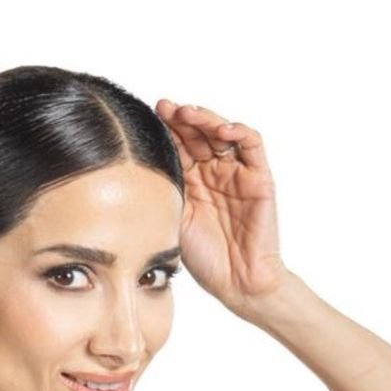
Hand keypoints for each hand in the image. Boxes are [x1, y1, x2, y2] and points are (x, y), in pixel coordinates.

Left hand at [155, 99, 286, 308]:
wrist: (237, 283)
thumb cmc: (204, 260)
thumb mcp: (174, 219)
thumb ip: (163, 191)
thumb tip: (131, 166)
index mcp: (191, 182)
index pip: (178, 146)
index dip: (164, 130)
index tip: (146, 118)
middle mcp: (214, 173)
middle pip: (198, 133)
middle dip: (180, 118)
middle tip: (163, 108)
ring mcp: (237, 173)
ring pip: (222, 133)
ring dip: (205, 119)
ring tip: (187, 113)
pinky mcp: (259, 178)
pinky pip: (251, 145)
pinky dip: (238, 131)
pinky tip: (221, 129)